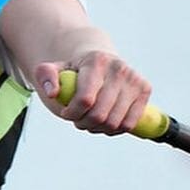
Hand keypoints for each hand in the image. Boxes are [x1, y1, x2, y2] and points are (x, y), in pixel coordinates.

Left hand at [35, 52, 151, 135]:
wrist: (100, 60)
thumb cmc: (75, 70)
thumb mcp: (55, 69)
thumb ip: (45, 76)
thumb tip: (53, 93)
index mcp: (96, 61)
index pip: (85, 99)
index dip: (72, 113)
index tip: (66, 112)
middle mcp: (119, 68)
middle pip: (99, 115)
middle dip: (83, 122)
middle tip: (77, 119)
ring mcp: (134, 78)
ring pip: (114, 123)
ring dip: (98, 128)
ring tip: (90, 120)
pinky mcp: (145, 89)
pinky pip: (129, 124)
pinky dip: (114, 130)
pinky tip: (105, 122)